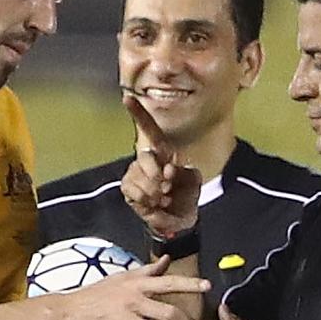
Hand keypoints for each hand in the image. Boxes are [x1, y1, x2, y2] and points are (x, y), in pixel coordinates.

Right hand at [56, 256, 211, 319]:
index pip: (168, 282)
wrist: (68, 312)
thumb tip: (168, 259)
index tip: (208, 286)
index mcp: (137, 284)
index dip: (189, 283)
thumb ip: (148, 271)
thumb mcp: (123, 278)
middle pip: (170, 313)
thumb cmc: (98, 294)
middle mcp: (133, 300)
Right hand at [121, 95, 201, 234]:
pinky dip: (145, 199)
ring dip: (154, 191)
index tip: (127, 98)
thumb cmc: (185, 197)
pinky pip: (133, 190)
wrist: (179, 221)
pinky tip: (153, 203)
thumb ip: (184, 171)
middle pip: (144, 156)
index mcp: (163, 154)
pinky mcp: (129, 189)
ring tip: (163, 198)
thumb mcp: (193, 180)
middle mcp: (147, 161)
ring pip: (139, 176)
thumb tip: (166, 170)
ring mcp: (136, 174)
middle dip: (157, 174)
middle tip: (167, 187)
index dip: (138, 114)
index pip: (149, 130)